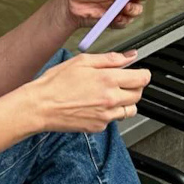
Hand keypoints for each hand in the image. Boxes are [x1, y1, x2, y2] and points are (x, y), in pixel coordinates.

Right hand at [29, 51, 150, 133]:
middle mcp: (110, 99)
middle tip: (120, 82)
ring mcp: (106, 116)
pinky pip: (114, 120)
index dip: (142, 73)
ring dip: (125, 102)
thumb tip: (130, 56)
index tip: (138, 72)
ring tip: (108, 95)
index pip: (142, 78)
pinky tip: (95, 105)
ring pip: (130, 110)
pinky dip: (110, 113)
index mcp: (108, 79)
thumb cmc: (55, 83)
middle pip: (138, 95)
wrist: (40, 106)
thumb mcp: (82, 61)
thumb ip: (110, 59)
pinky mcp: (98, 127)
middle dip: (133, 86)